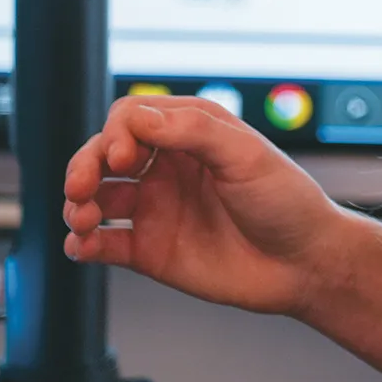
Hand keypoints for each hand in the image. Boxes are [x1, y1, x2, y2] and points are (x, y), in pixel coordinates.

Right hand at [61, 95, 350, 318]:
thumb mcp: (247, 156)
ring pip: (96, 198)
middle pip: (103, 156)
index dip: (117, 133)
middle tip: (81, 187)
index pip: (131, 119)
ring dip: (77, 203)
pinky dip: (81, 244)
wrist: (304, 263)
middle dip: (83, 166)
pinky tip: (83, 246)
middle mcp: (169, 168)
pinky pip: (102, 244)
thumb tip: (139, 118)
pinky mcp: (150, 250)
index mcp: (192, 135)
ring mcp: (157, 209)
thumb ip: (195, 132)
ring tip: (83, 220)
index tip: (125, 157)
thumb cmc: (286, 202)